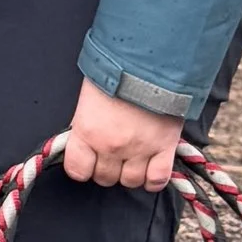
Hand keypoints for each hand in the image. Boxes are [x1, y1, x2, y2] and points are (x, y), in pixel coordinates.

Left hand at [61, 77, 183, 191]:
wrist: (151, 59)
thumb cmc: (116, 70)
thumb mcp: (90, 97)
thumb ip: (87, 124)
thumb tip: (84, 141)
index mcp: (87, 131)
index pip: (77, 170)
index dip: (83, 167)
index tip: (88, 160)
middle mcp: (111, 146)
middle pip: (105, 178)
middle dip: (108, 168)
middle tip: (114, 153)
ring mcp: (139, 149)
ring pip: (131, 182)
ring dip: (131, 173)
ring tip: (134, 157)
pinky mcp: (164, 147)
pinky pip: (157, 179)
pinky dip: (154, 179)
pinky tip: (152, 169)